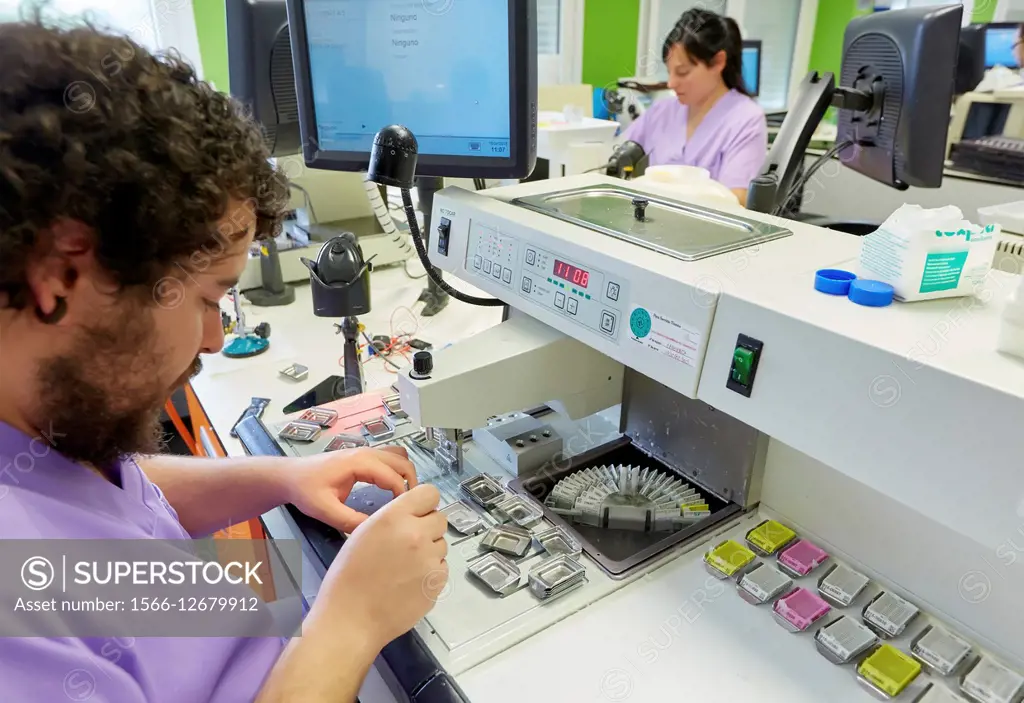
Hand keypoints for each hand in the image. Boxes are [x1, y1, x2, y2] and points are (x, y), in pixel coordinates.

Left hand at [285, 446, 417, 532]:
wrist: (290, 476)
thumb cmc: (305, 490)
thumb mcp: (325, 510)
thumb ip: (350, 521)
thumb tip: (374, 530)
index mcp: (359, 462)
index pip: (393, 476)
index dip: (403, 495)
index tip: (404, 513)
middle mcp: (366, 453)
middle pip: (402, 461)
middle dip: (411, 482)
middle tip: (410, 505)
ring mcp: (365, 452)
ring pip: (398, 456)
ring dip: (406, 473)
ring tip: (404, 496)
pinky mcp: (363, 456)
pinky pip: (390, 457)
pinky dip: (397, 470)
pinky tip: (392, 488)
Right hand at [314, 484, 448, 650]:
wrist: (351, 619)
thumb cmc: (348, 576)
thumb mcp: (363, 533)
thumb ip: (392, 518)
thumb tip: (413, 515)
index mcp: (394, 517)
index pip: (430, 493)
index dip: (424, 504)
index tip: (417, 513)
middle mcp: (417, 534)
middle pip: (440, 519)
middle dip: (428, 527)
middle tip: (409, 542)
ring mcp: (430, 559)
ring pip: (442, 544)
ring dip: (429, 550)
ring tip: (405, 566)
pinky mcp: (437, 582)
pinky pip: (442, 567)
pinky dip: (430, 572)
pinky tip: (409, 582)